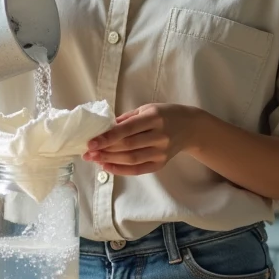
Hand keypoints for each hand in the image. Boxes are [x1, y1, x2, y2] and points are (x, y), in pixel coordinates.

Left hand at [83, 104, 202, 175]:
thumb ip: (126, 119)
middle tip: (87, 152)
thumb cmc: (165, 114)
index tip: (91, 142)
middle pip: (127, 146)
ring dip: (109, 160)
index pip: (127, 130)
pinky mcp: (161, 163)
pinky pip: (138, 169)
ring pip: (131, 159)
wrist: (191, 128)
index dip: (108, 137)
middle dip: (104, 150)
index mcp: (154, 118)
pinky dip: (121, 170)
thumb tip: (104, 129)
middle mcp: (159, 136)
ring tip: (94, 159)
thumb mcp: (147, 108)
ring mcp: (161, 152)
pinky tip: (107, 166)